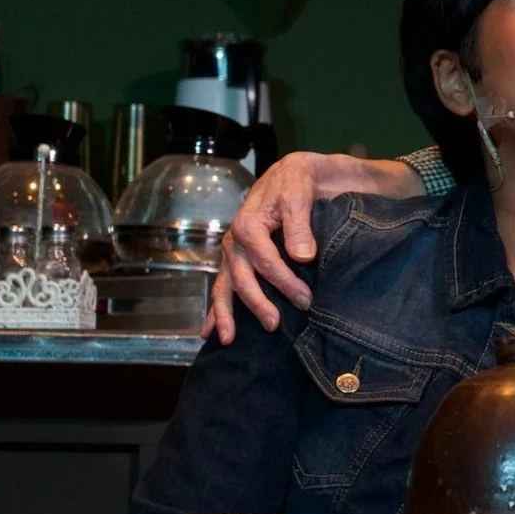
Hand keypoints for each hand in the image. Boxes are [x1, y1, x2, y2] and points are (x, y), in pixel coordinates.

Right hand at [205, 153, 420, 343]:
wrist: (293, 174)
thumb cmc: (298, 183)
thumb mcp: (301, 195)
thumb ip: (301, 226)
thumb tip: (303, 257)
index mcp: (249, 223)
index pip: (264, 260)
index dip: (284, 282)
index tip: (305, 299)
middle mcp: (235, 239)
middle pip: (241, 277)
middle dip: (257, 303)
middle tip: (276, 324)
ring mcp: (232, 251)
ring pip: (224, 285)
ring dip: (225, 313)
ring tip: (227, 339)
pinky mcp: (235, 258)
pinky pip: (222, 285)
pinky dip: (216, 309)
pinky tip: (210, 331)